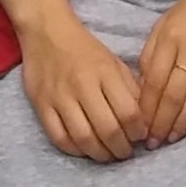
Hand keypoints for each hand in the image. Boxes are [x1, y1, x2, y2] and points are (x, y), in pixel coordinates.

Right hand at [15, 7, 148, 161]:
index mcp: (105, 72)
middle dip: (121, 149)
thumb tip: (144, 121)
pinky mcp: (41, 105)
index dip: (138, 131)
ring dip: (100, 154)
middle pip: (108, 129)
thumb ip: (130, 89)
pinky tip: (84, 149)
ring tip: (108, 155)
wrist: (46, 31)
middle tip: (125, 152)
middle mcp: (82, 85)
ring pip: (83, 137)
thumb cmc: (84, 49)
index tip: (140, 136)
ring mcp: (59, 96)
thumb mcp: (114, 62)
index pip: (128, 112)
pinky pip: (59, 137)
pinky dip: (75, 150)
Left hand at [135, 0, 185, 144]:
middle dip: (161, 122)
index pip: (153, 81)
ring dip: (183, 123)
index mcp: (170, 38)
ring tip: (173, 138)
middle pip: (174, 94)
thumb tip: (142, 85)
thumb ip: (153, 52)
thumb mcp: (166, 22)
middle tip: (154, 142)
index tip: (139, 126)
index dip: (146, 108)